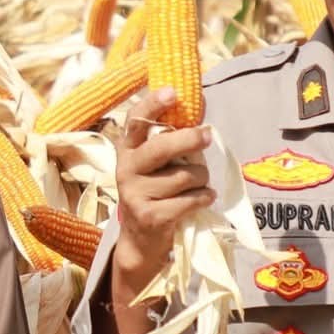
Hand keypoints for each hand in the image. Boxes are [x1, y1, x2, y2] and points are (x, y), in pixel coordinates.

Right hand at [112, 88, 214, 302]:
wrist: (140, 241)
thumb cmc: (156, 193)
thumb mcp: (155, 166)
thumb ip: (170, 142)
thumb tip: (199, 111)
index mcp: (127, 150)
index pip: (136, 120)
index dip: (153, 104)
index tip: (173, 92)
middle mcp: (126, 169)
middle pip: (161, 147)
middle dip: (189, 140)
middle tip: (207, 136)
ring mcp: (136, 194)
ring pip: (184, 175)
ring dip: (202, 178)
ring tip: (200, 184)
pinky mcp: (150, 216)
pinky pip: (190, 199)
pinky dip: (204, 197)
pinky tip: (203, 198)